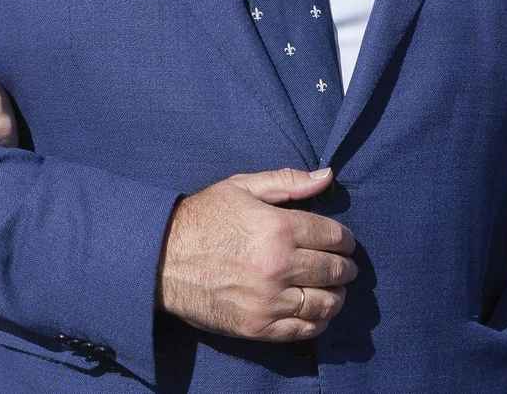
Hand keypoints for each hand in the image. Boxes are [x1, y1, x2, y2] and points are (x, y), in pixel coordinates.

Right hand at [158, 168, 356, 341]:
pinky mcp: (258, 327)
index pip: (335, 237)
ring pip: (327, 304)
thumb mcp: (241, 187)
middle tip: (344, 266)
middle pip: (335, 271)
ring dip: (336, 295)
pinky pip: (306, 330)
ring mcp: (269, 301)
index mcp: (278, 228)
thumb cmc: (201, 218)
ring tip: (331, 288)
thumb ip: (287, 182)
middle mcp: (278, 266)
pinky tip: (314, 310)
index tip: (344, 242)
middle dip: (346, 267)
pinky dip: (319, 321)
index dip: (346, 240)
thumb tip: (327, 176)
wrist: (160, 259)